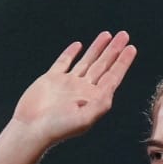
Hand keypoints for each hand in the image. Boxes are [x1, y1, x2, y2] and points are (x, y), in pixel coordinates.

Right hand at [10, 31, 136, 146]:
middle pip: (102, 65)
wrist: (31, 128)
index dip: (123, 62)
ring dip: (97, 48)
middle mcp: (83, 89)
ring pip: (86, 61)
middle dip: (113, 50)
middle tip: (124, 35)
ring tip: (107, 35)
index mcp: (94, 98)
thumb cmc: (57, 128)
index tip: (131, 48)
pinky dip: (71, 53)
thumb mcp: (85, 119)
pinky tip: (78, 45)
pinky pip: (64, 62)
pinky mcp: (51, 79)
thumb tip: (109, 89)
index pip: (113, 76)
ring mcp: (67, 83)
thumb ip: (100, 104)